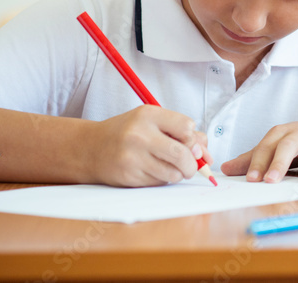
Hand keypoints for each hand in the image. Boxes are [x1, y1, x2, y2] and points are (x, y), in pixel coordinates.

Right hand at [88, 105, 211, 186]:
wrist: (90, 148)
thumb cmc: (128, 133)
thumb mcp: (153, 122)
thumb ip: (182, 133)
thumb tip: (207, 155)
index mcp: (149, 115)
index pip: (187, 127)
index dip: (193, 138)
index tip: (189, 142)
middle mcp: (140, 134)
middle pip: (183, 153)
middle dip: (193, 164)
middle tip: (191, 166)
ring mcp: (133, 157)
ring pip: (173, 172)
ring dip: (179, 174)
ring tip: (171, 168)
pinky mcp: (129, 176)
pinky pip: (159, 182)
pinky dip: (163, 180)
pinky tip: (153, 171)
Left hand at [220, 122, 297, 182]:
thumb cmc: (296, 145)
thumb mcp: (274, 148)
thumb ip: (253, 159)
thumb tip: (225, 168)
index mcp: (283, 133)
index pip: (267, 146)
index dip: (258, 162)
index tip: (252, 180)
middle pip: (289, 145)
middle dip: (280, 162)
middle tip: (271, 180)